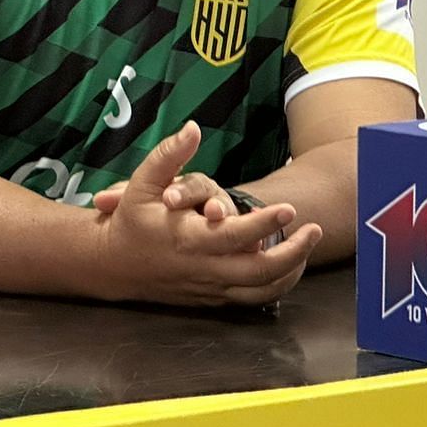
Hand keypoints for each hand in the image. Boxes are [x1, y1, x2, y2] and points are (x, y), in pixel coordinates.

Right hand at [95, 121, 321, 305]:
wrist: (112, 266)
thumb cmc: (130, 220)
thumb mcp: (141, 182)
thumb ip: (169, 155)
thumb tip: (193, 128)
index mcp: (188, 239)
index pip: (235, 235)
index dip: (264, 223)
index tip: (289, 207)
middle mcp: (203, 268)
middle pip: (258, 270)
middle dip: (292, 252)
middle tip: (314, 229)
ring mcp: (210, 287)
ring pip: (260, 290)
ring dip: (290, 271)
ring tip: (308, 246)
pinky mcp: (212, 298)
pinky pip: (252, 299)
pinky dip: (275, 285)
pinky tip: (289, 265)